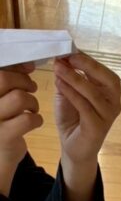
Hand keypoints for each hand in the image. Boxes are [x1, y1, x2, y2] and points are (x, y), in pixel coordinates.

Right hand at [0, 63, 42, 193]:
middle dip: (24, 81)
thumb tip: (28, 64)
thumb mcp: (0, 100)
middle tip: (31, 89)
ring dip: (32, 101)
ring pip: (19, 97)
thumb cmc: (0, 123)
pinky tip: (34, 122)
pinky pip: (27, 119)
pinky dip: (36, 119)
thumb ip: (10, 81)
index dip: (15, 65)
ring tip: (32, 108)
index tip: (29, 68)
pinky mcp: (3, 136)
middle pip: (4, 78)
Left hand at [52, 52, 120, 165]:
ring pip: (94, 93)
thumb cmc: (73, 119)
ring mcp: (108, 116)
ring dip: (75, 78)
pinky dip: (71, 93)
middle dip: (89, 66)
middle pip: (108, 80)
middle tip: (68, 57)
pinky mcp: (98, 127)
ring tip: (58, 68)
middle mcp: (114, 103)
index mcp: (110, 93)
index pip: (104, 72)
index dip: (88, 60)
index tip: (69, 50)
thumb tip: (62, 57)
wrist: (73, 147)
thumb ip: (68, 77)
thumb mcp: (68, 92)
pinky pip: (85, 107)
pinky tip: (59, 84)